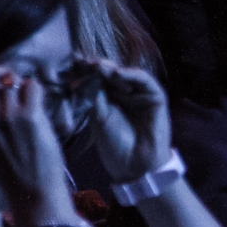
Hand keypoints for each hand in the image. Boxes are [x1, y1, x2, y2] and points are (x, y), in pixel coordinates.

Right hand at [0, 64, 71, 216]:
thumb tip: (1, 83)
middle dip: (6, 75)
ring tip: (29, 106)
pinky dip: (37, 92)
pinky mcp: (29, 115)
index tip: (5, 89)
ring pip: (15, 80)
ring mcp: (6, 113)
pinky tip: (38, 107)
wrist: (32, 191)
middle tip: (17, 88)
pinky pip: (33, 86)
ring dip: (24, 88)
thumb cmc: (11, 167)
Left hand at [80, 60, 171, 184]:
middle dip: (95, 66)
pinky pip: (144, 80)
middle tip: (82, 61)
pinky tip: (117, 73)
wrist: (135, 166)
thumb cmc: (114, 143)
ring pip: (125, 73)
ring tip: (97, 66)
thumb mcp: (98, 115)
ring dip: (111, 68)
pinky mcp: (155, 97)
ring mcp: (139, 94)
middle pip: (109, 72)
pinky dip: (131, 74)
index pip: (95, 77)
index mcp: (107, 96)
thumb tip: (86, 72)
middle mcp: (123, 92)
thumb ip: (94, 94)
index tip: (70, 64)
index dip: (84, 70)